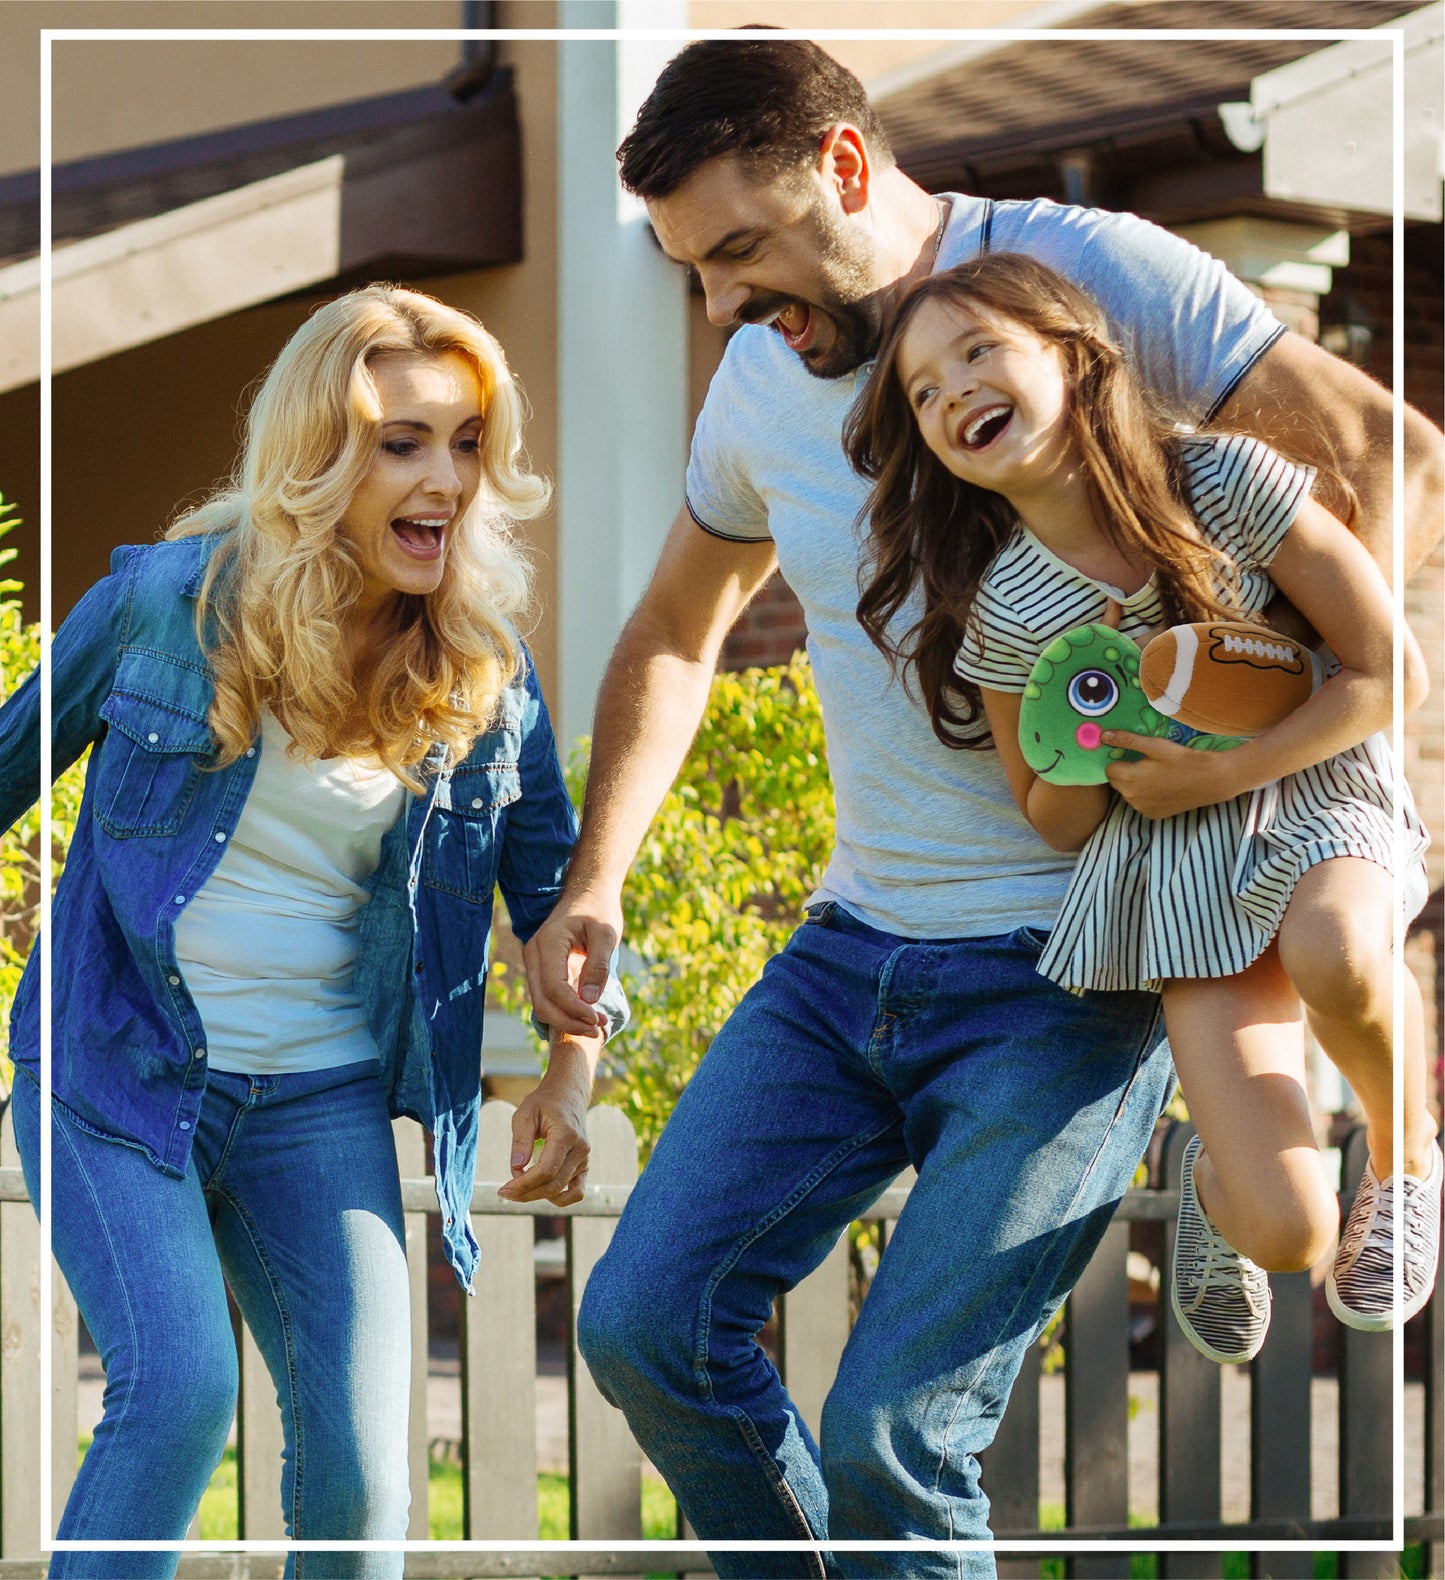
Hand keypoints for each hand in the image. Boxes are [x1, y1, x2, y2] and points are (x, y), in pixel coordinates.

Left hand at [497, 1040, 596, 1206]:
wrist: (568, 1095)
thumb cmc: (543, 1103)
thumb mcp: (525, 1114)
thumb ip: (520, 1141)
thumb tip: (516, 1169)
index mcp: (567, 1135)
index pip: (546, 1170)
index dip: (524, 1184)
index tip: (504, 1190)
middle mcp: (580, 1150)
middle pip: (553, 1185)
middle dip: (526, 1193)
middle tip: (505, 1192)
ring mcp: (585, 1159)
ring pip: (562, 1192)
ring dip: (538, 1196)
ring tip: (519, 1188)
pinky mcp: (584, 1166)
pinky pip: (576, 1192)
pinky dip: (558, 1198)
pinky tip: (539, 1191)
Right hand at [522, 886, 621, 1036]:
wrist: (587, 893)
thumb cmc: (598, 910)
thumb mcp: (606, 933)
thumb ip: (598, 965)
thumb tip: (589, 1000)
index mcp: (548, 943)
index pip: (554, 987)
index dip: (574, 1009)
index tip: (597, 1019)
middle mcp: (534, 954)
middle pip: (541, 1002)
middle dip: (569, 1021)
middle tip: (598, 1028)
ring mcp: (535, 963)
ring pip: (541, 1004)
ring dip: (566, 1020)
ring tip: (596, 1025)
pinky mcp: (542, 970)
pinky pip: (546, 998)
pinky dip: (564, 1012)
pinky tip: (586, 1017)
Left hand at [1102, 731, 1236, 818]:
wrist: (1210, 781)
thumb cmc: (1182, 759)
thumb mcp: (1154, 745)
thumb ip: (1126, 741)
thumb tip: (1102, 736)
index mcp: (1128, 779)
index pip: (1108, 769)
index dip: (1119, 760)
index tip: (1132, 755)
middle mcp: (1131, 797)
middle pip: (1116, 782)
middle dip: (1125, 772)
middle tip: (1145, 763)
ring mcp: (1142, 809)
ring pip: (1128, 794)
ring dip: (1134, 785)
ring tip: (1156, 774)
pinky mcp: (1154, 815)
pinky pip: (1141, 804)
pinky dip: (1146, 796)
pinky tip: (1162, 787)